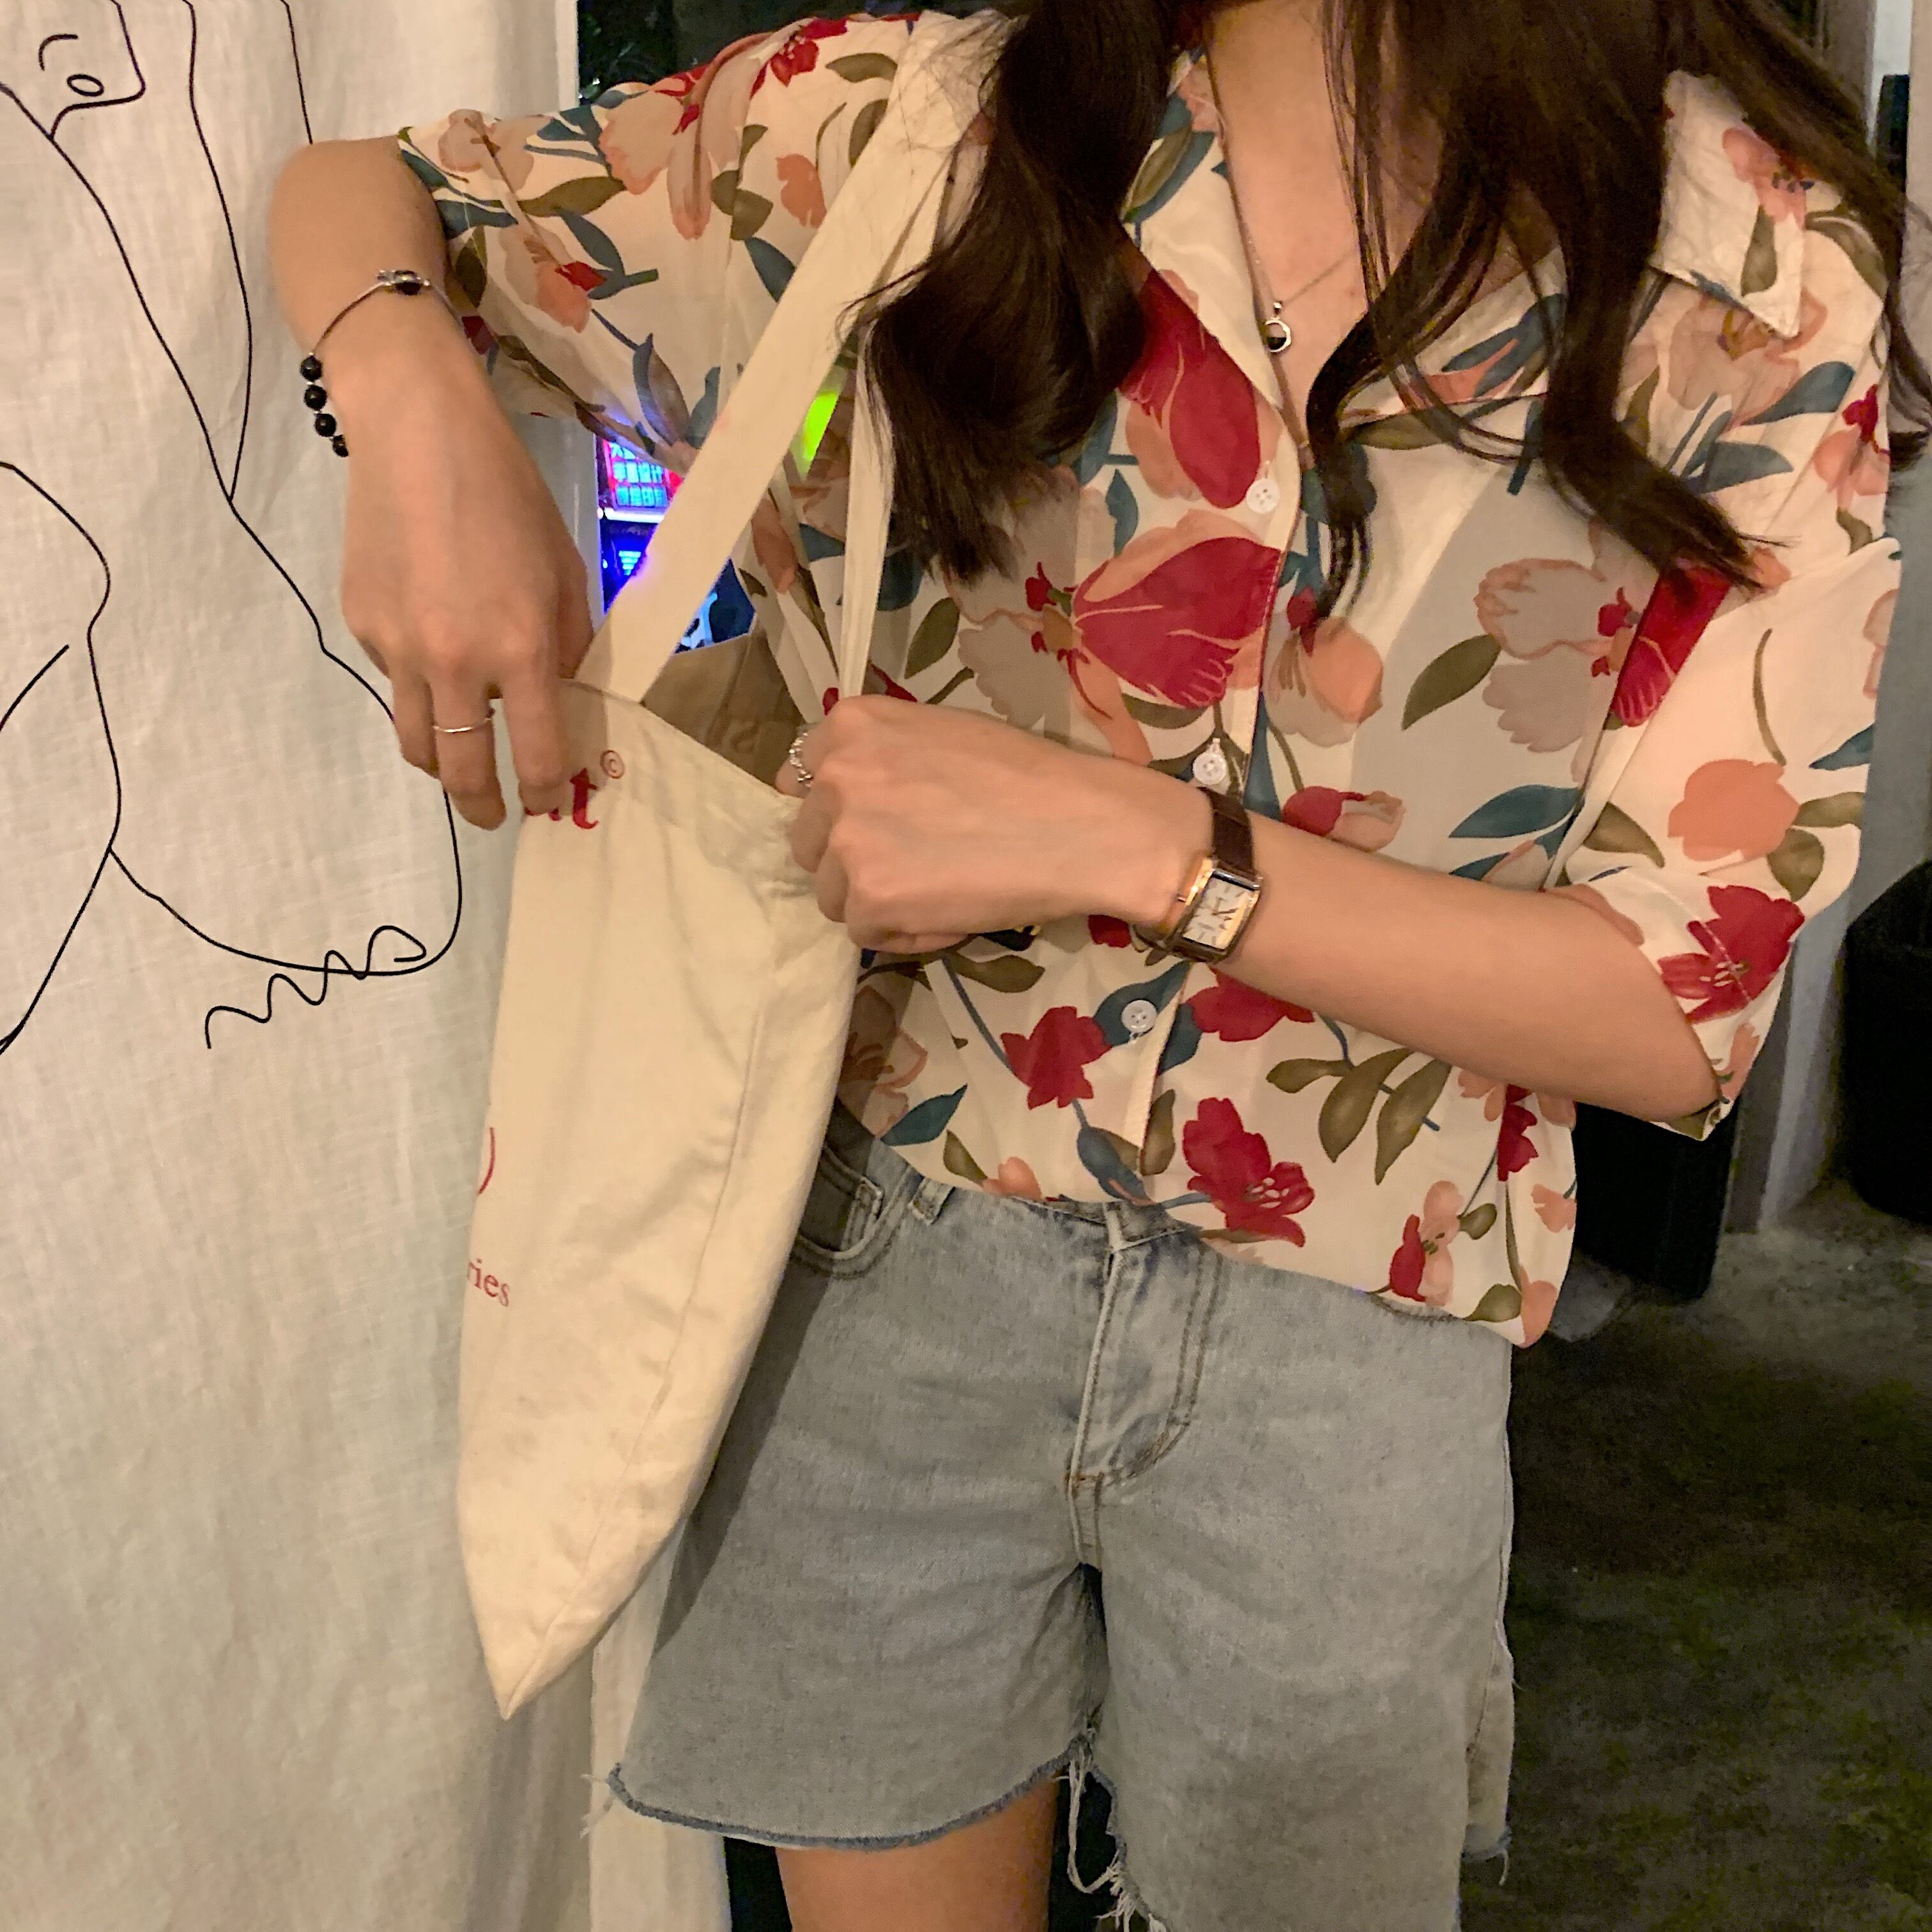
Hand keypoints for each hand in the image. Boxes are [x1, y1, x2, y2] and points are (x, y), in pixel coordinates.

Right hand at [329, 300, 592, 827]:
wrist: (418, 434)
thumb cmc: (508, 496)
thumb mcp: (564, 572)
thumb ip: (566, 645)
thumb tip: (559, 699)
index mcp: (519, 649)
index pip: (534, 755)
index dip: (541, 791)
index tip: (544, 801)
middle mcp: (455, 661)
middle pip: (461, 772)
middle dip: (483, 806)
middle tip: (495, 815)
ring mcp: (399, 648)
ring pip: (417, 742)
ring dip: (442, 765)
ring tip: (461, 763)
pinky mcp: (362, 626)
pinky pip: (395, 681)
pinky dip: (418, 686)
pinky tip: (432, 647)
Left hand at [776, 698, 1205, 952]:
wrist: (1081, 825)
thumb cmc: (1026, 775)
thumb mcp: (938, 734)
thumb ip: (881, 756)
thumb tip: (834, 792)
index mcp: (850, 725)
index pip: (800, 781)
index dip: (836, 812)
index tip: (875, 827)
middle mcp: (835, 775)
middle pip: (807, 841)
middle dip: (850, 859)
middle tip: (914, 862)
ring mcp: (847, 837)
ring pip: (831, 891)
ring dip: (875, 899)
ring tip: (939, 888)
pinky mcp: (869, 895)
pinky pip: (864, 931)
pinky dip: (902, 932)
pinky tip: (950, 911)